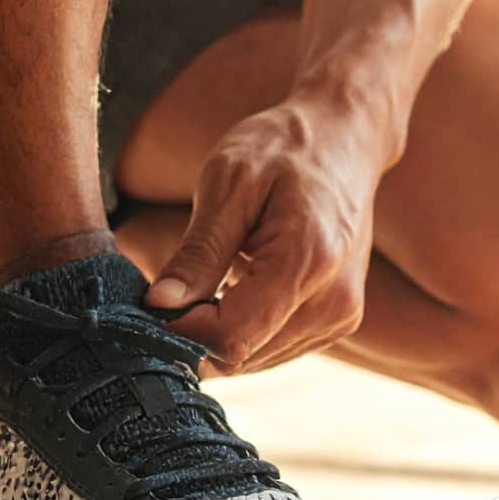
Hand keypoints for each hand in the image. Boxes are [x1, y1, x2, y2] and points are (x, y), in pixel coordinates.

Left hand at [145, 94, 389, 372]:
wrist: (346, 138)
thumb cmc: (284, 148)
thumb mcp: (229, 182)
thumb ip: (198, 252)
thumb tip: (159, 305)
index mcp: (307, 262)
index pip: (231, 337)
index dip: (180, 329)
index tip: (152, 301)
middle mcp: (333, 301)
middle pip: (242, 356)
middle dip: (196, 333)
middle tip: (172, 290)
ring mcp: (341, 317)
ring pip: (255, 361)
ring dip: (219, 335)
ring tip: (206, 284)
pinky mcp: (340, 321)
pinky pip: (275, 349)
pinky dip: (245, 331)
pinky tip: (235, 290)